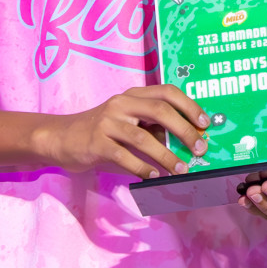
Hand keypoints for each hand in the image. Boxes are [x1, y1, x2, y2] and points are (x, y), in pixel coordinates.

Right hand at [32, 85, 208, 179]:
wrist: (61, 138)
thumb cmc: (102, 131)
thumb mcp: (127, 121)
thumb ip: (152, 127)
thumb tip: (186, 141)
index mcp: (133, 95)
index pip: (167, 91)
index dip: (189, 106)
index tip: (205, 123)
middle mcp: (121, 104)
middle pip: (159, 110)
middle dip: (184, 130)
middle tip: (199, 148)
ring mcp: (107, 122)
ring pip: (143, 137)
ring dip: (166, 155)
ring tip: (180, 169)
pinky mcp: (96, 143)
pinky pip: (124, 156)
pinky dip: (142, 167)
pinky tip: (154, 176)